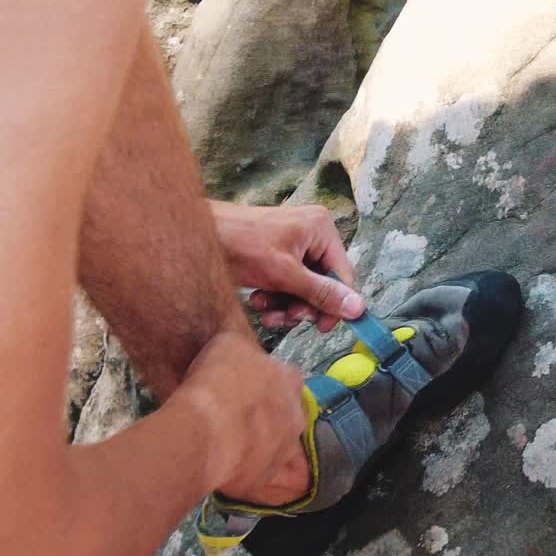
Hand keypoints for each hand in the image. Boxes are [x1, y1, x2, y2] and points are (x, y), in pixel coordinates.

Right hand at [182, 330, 310, 503]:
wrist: (206, 429)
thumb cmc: (217, 381)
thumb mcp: (227, 345)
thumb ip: (242, 352)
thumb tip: (239, 356)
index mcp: (290, 379)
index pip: (285, 380)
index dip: (262, 384)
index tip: (243, 389)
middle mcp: (296, 415)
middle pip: (285, 416)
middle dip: (266, 418)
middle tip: (235, 420)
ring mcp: (285, 449)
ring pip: (277, 449)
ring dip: (259, 448)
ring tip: (229, 447)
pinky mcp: (267, 478)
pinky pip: (262, 477)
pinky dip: (247, 474)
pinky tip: (226, 471)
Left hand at [210, 200, 364, 332]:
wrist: (197, 237)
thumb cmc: (238, 245)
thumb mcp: (284, 275)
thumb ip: (322, 293)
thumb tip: (357, 308)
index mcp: (321, 229)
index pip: (342, 275)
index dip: (334, 304)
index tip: (321, 327)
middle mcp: (313, 234)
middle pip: (323, 283)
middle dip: (303, 305)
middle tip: (286, 317)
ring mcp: (295, 244)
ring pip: (304, 288)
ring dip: (286, 305)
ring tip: (265, 308)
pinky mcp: (278, 255)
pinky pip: (288, 284)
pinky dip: (275, 297)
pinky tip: (259, 300)